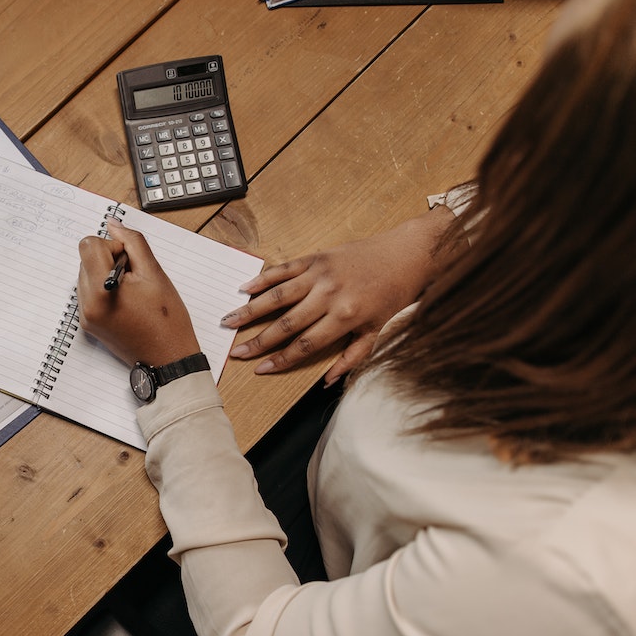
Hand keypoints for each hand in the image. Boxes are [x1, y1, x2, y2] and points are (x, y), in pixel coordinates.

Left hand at [77, 221, 199, 366]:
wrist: (168, 358)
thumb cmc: (166, 320)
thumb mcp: (154, 273)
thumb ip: (132, 243)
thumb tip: (113, 224)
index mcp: (100, 291)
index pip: (88, 245)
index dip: (112, 246)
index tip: (130, 261)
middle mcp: (86, 305)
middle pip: (85, 259)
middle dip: (109, 260)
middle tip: (135, 279)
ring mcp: (85, 316)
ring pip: (86, 274)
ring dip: (106, 274)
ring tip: (131, 292)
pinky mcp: (88, 323)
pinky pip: (89, 292)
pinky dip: (104, 289)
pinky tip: (125, 301)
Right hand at [220, 206, 459, 383]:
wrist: (408, 254)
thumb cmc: (394, 294)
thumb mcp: (378, 330)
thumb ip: (352, 357)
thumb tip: (328, 381)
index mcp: (345, 316)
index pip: (305, 344)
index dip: (281, 359)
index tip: (261, 369)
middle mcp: (329, 295)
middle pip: (286, 324)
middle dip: (258, 341)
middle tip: (236, 352)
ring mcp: (320, 274)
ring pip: (278, 296)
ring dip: (251, 310)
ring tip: (229, 321)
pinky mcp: (316, 257)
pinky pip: (284, 270)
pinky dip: (263, 279)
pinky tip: (245, 289)